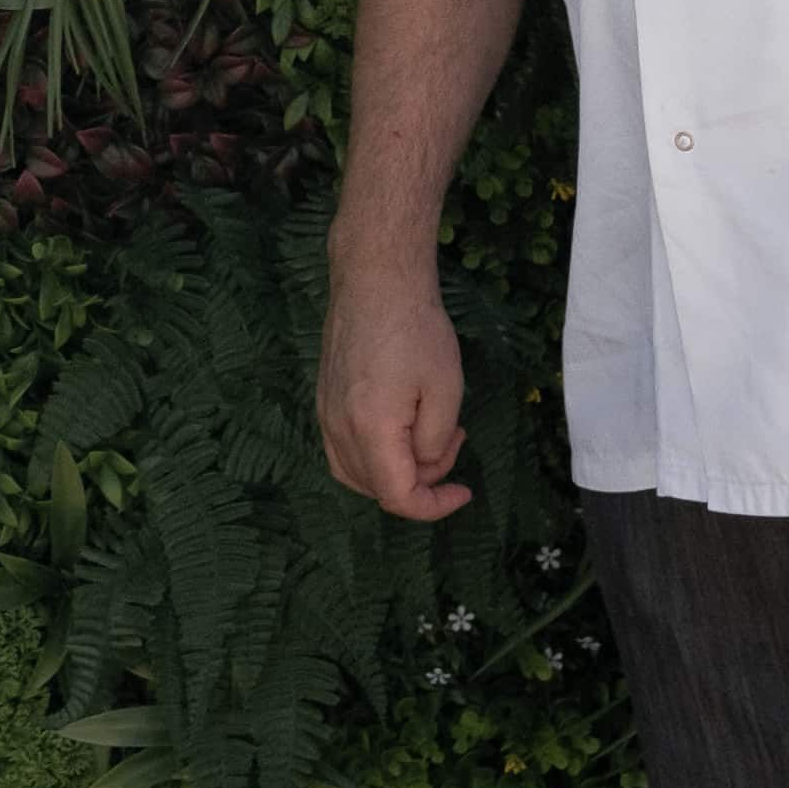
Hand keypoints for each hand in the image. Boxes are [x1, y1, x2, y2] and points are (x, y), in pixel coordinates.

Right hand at [319, 244, 469, 521]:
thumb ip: (436, 441)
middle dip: (422, 480)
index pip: (396, 496)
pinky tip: (401, 427)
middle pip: (375, 488)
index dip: (433, 507)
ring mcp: (325, 414)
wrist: (374, 280)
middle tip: (454, 439)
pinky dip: (374, 456)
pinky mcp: (324, 399)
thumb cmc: (416, 329)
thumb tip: (426, 462)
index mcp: (370, 430)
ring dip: (397, 470)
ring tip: (430, 434)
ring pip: (355, 473)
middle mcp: (338, 429)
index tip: (464, 491)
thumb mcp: (446, 389)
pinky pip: (343, 450)